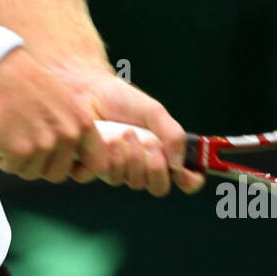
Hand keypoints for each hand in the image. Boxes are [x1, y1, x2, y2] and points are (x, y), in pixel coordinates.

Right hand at [0, 48, 112, 182]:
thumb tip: (70, 157)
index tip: (67, 166)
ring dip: (19, 162)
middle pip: (57, 173)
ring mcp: (44, 144)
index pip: (95, 163)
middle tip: (27, 148)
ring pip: (32, 172)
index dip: (80, 169)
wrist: (0, 69)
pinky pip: (12, 167)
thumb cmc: (27, 83)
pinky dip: (3, 159)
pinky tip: (1, 140)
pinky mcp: (20, 149)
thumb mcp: (64, 103)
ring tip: (12, 139)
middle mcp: (68, 135)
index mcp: (82, 123)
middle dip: (40, 166)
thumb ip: (71, 129)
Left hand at [48, 62, 204, 196]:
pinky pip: (100, 175)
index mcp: (162, 153)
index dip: (190, 180)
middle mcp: (141, 166)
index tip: (185, 173)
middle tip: (146, 142)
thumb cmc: (121, 99)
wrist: (87, 89)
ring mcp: (116, 169)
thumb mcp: (154, 112)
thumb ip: (173, 135)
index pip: (185, 179)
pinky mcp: (90, 167)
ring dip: (129, 157)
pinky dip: (103, 158)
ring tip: (122, 133)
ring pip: (130, 182)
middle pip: (158, 186)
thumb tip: (179, 165)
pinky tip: (102, 140)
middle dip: (154, 166)